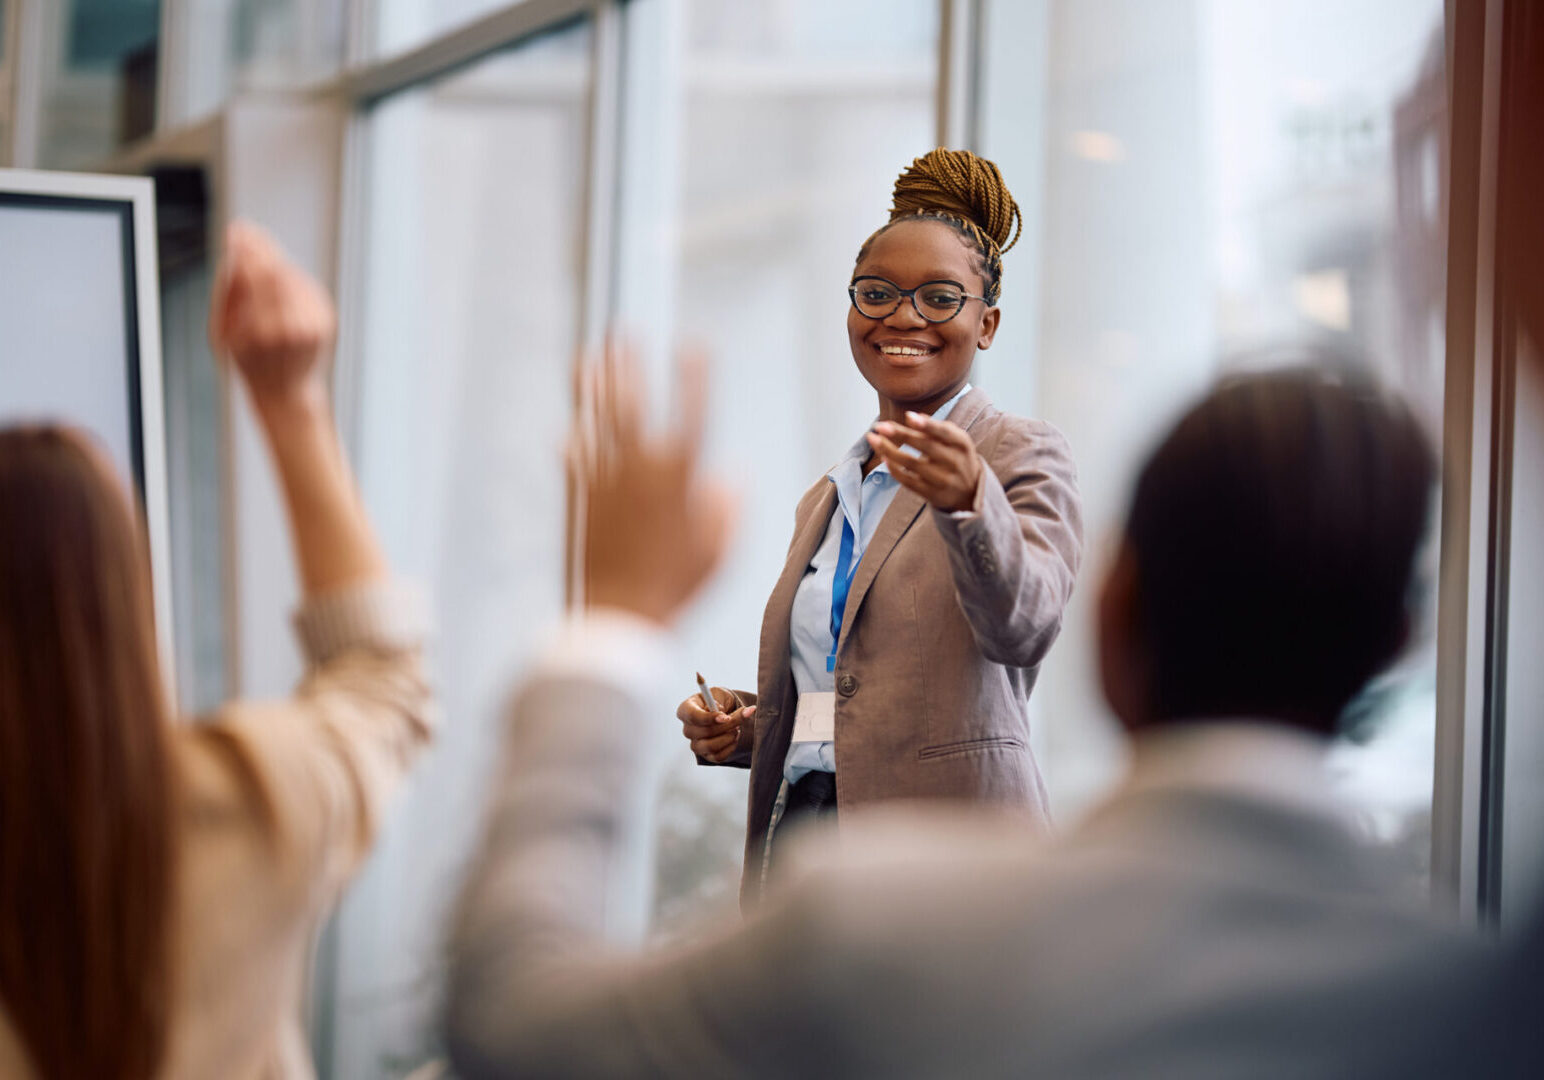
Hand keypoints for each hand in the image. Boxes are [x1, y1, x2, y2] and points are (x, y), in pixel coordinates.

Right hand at [209, 221, 335, 411]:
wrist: (286, 393)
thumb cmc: (249, 363)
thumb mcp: (223, 333)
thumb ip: (228, 293)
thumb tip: (235, 253)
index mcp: (258, 332)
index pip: (254, 275)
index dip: (245, 248)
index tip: (236, 231)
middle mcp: (289, 328)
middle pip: (275, 271)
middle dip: (260, 249)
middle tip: (247, 235)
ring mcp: (311, 326)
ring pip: (292, 276)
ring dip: (274, 261)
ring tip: (259, 258)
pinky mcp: (326, 322)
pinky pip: (307, 287)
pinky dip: (291, 278)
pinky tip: (278, 280)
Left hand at [570, 341, 734, 624]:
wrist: (621, 615)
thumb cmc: (677, 588)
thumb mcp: (718, 553)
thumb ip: (727, 509)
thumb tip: (730, 477)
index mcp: (680, 480)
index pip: (691, 415)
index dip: (694, 379)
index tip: (694, 347)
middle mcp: (640, 472)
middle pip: (633, 406)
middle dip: (630, 367)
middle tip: (624, 335)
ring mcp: (606, 483)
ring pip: (598, 424)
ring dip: (594, 389)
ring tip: (588, 358)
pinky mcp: (581, 501)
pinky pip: (575, 461)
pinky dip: (574, 443)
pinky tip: (571, 428)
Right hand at [676, 687, 754, 762]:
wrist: (720, 714)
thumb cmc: (716, 702)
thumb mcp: (719, 695)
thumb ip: (724, 702)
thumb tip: (740, 713)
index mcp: (685, 710)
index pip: (693, 716)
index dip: (709, 718)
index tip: (726, 717)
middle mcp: (688, 730)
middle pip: (705, 732)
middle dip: (728, 725)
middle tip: (741, 716)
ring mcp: (695, 745)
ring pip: (711, 746)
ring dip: (729, 737)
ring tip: (737, 728)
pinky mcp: (705, 755)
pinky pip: (718, 756)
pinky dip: (730, 747)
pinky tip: (734, 737)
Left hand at [866, 411, 982, 511]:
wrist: (970, 491)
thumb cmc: (957, 457)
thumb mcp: (955, 440)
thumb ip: (935, 428)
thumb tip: (912, 417)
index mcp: (962, 444)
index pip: (945, 433)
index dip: (927, 425)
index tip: (908, 417)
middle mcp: (955, 462)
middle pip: (925, 446)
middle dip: (900, 435)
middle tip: (879, 426)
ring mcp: (944, 480)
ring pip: (912, 464)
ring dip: (889, 451)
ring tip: (873, 439)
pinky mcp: (932, 494)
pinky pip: (909, 481)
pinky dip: (894, 470)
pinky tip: (884, 458)